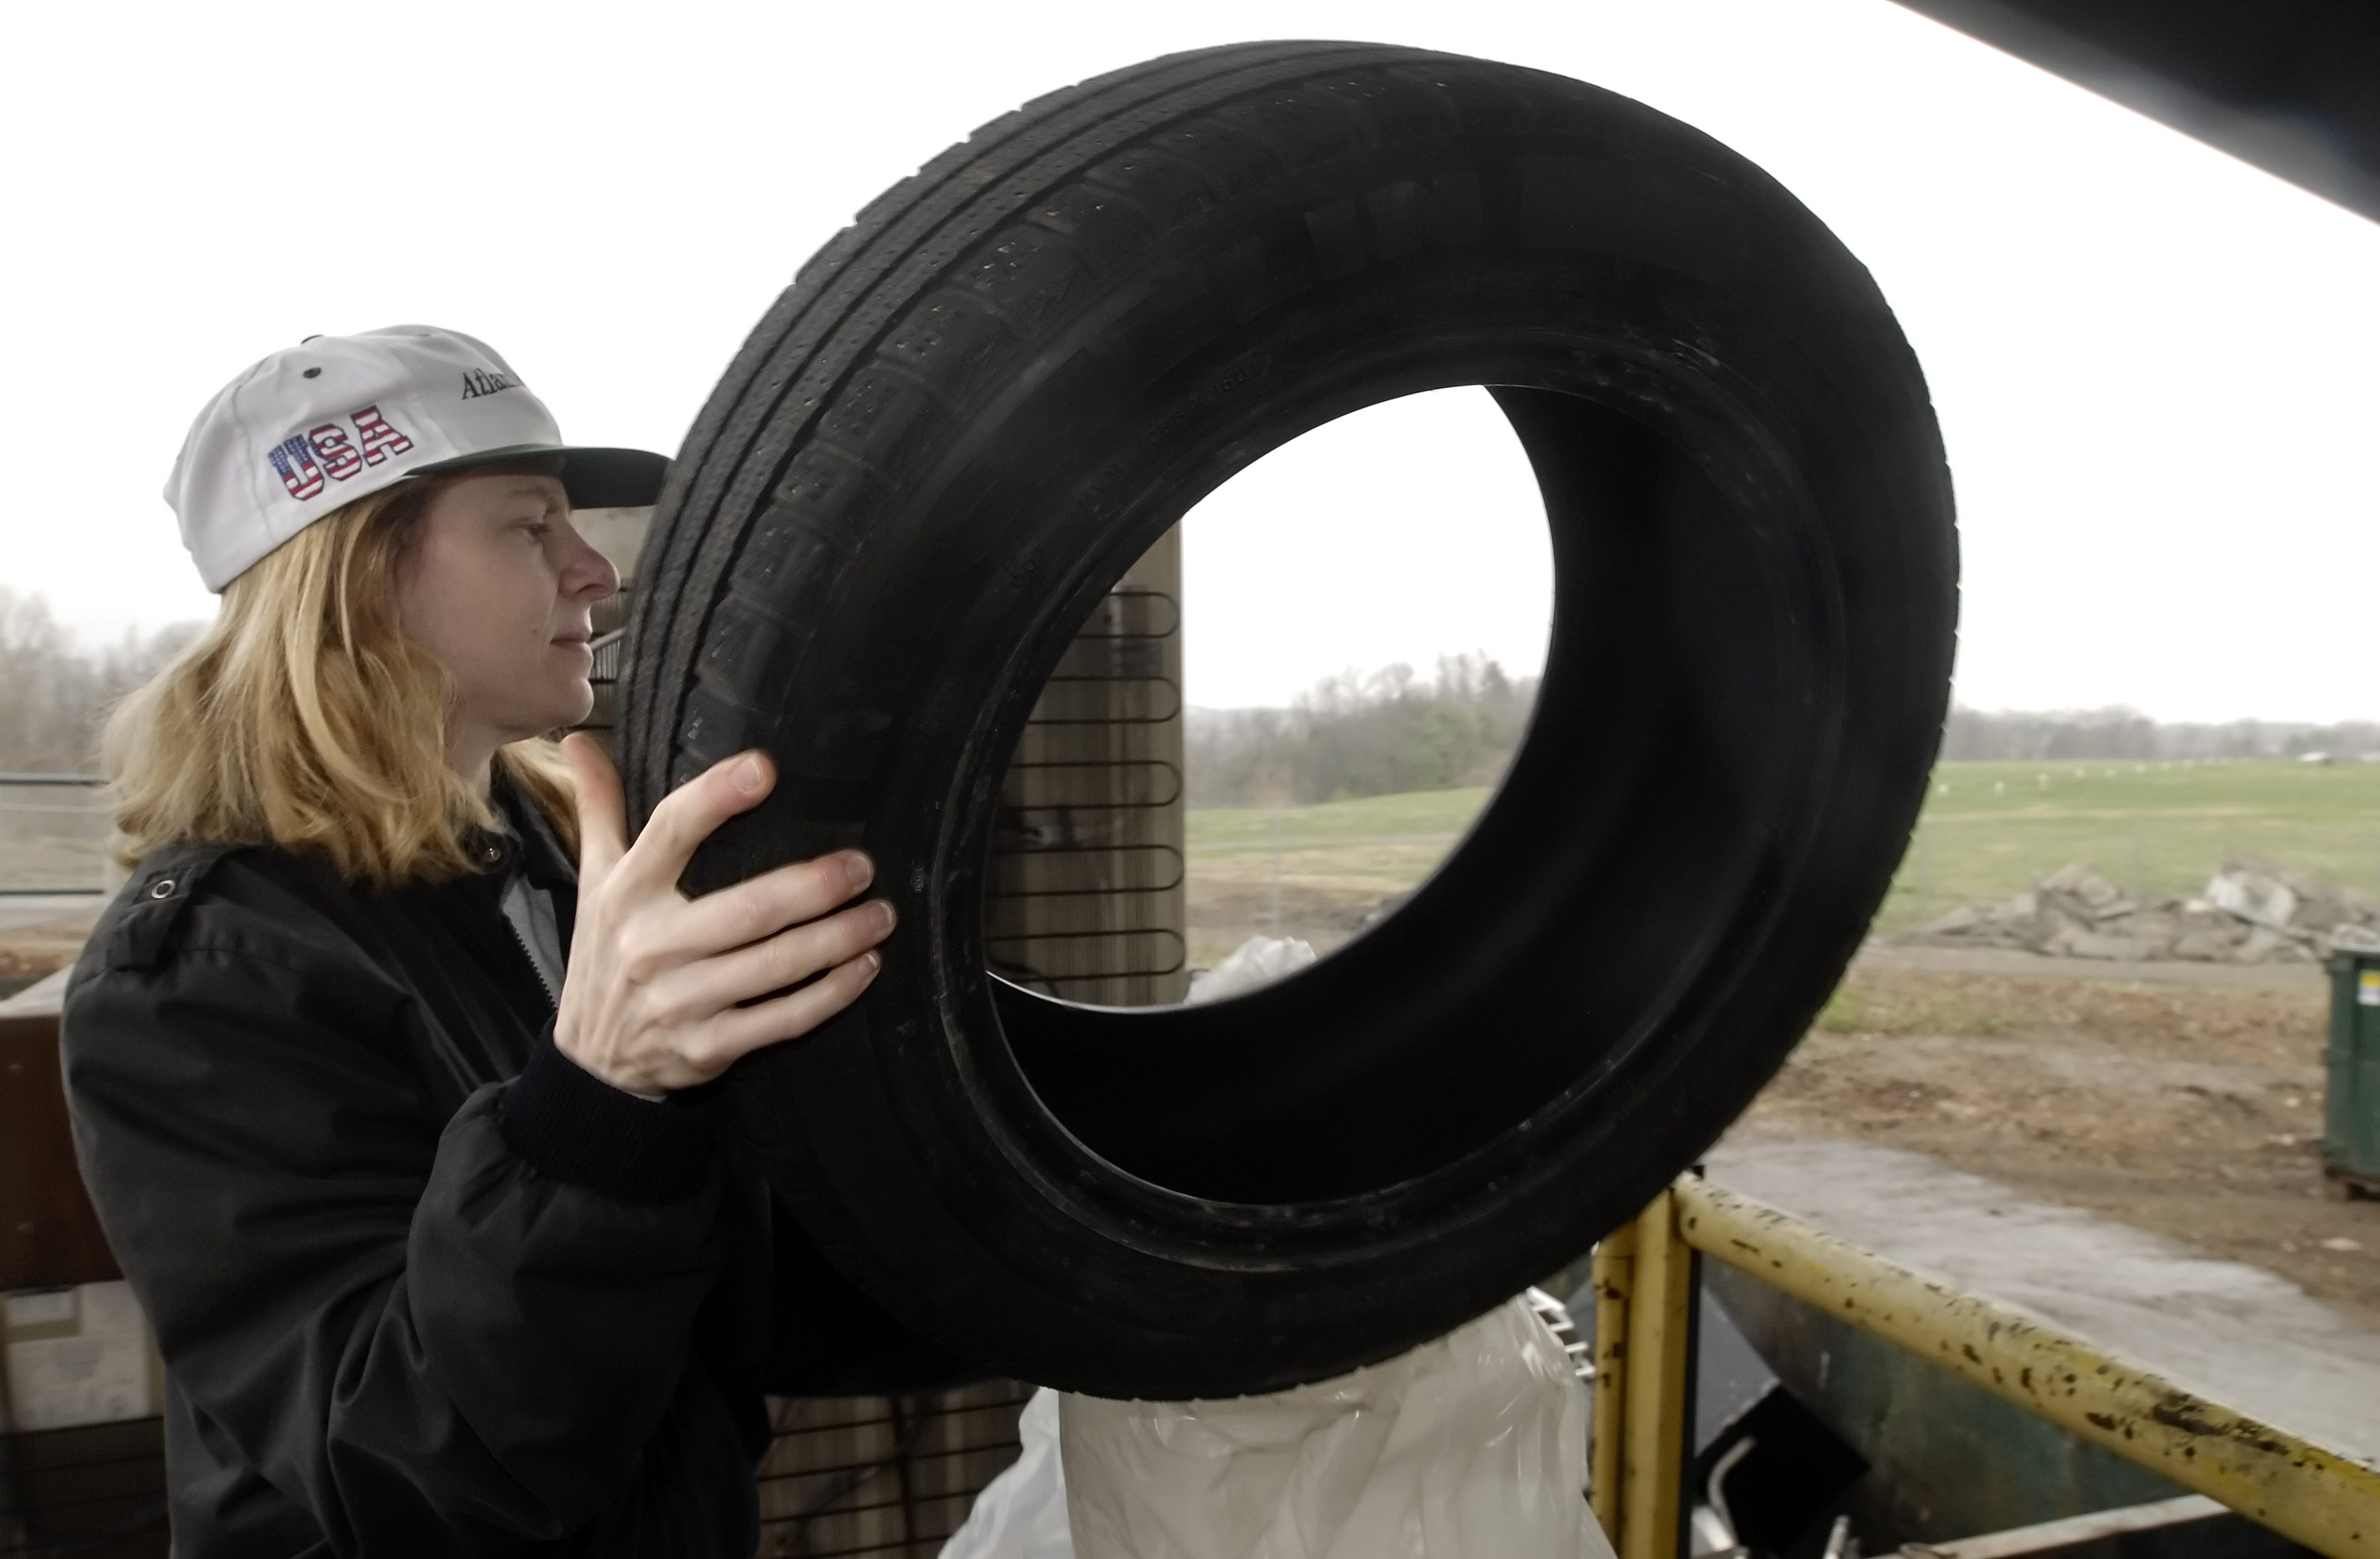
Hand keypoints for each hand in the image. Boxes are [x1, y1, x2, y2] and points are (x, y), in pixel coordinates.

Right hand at [552, 733, 892, 1094]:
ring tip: (881, 914)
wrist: (591, 1065)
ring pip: (774, 965)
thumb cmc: (604, 956)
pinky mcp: (707, 1047)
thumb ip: (597, 808)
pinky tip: (865, 966)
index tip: (765, 768)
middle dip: (813, 886)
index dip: (716, 798)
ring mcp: (680, 1001)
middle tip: (862, 865)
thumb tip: (579, 738)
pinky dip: (831, 994)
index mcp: (626, 893)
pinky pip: (782, 1020)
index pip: (670, 832)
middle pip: (747, 908)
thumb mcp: (594, 881)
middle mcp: (651, 945)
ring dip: (837, 938)